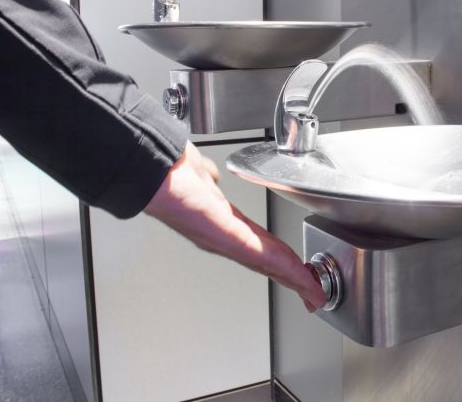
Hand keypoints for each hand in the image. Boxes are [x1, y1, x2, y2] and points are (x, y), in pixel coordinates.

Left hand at [144, 141, 325, 311]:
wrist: (148, 169)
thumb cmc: (166, 172)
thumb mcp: (197, 174)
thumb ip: (209, 179)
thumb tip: (212, 176)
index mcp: (219, 222)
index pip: (258, 245)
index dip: (281, 260)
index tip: (300, 272)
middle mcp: (222, 235)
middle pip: (266, 260)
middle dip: (293, 277)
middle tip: (313, 294)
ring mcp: (223, 238)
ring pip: (266, 261)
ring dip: (292, 276)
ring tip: (310, 290)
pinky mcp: (224, 235)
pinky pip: (258, 253)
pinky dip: (282, 266)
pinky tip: (298, 275)